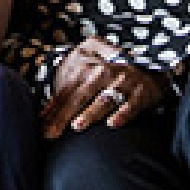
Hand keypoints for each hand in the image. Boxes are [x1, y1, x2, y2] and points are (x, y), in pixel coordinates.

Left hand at [42, 37, 166, 139]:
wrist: (146, 69)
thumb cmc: (105, 76)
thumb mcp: (83, 76)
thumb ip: (64, 94)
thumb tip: (43, 116)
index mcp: (90, 57)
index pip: (68, 85)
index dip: (54, 105)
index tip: (43, 125)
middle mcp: (108, 65)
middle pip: (82, 91)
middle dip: (65, 113)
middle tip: (52, 132)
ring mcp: (127, 77)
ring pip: (105, 97)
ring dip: (91, 113)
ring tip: (77, 126)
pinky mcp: (143, 91)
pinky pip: (131, 104)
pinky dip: (122, 114)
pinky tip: (111, 124)